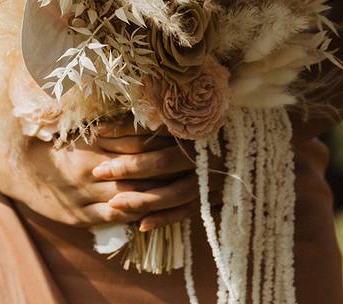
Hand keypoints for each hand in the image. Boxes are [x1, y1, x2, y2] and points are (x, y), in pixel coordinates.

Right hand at [7, 122, 209, 229]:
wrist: (18, 168)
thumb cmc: (51, 143)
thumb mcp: (81, 129)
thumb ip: (111, 125)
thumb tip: (143, 116)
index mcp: (93, 144)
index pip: (137, 144)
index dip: (160, 144)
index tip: (180, 141)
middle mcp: (93, 170)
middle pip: (139, 173)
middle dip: (165, 172)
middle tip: (188, 169)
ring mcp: (87, 195)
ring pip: (131, 199)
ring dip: (155, 198)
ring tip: (175, 194)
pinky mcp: (81, 216)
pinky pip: (114, 218)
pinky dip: (133, 216)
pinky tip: (148, 214)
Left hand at [95, 117, 225, 230]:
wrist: (245, 149)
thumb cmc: (203, 128)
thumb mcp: (179, 118)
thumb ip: (146, 120)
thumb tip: (105, 124)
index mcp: (192, 129)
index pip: (155, 130)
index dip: (124, 131)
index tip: (97, 134)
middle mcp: (201, 154)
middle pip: (161, 162)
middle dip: (128, 168)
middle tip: (99, 172)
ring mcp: (207, 179)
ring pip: (173, 193)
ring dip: (142, 200)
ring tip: (113, 205)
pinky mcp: (211, 199)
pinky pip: (186, 212)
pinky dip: (164, 219)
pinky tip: (141, 225)